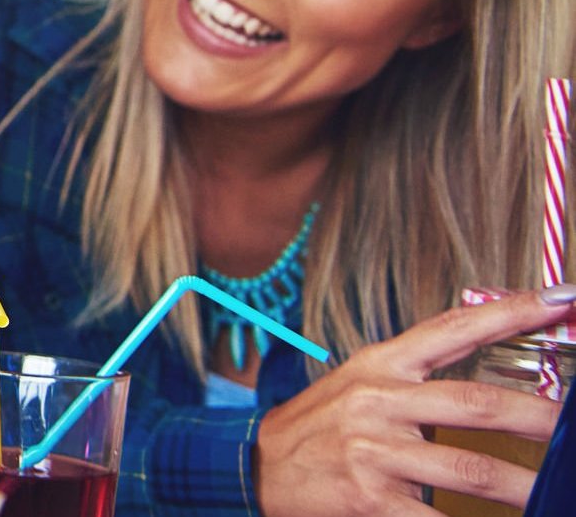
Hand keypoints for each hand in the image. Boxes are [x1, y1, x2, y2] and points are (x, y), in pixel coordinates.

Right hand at [255, 287, 574, 515]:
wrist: (253, 467)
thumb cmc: (318, 427)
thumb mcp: (359, 384)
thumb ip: (418, 378)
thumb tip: (493, 381)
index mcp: (381, 366)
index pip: (454, 328)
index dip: (512, 313)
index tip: (562, 299)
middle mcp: (379, 402)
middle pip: (477, 404)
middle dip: (539, 416)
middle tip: (573, 428)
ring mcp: (374, 452)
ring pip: (472, 469)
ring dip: (525, 486)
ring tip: (554, 493)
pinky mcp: (370, 500)